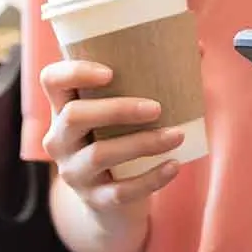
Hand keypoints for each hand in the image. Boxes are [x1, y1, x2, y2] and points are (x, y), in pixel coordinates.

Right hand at [40, 59, 184, 216]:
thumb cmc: (124, 138)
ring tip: (178, 135)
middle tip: (157, 107)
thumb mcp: (128, 111)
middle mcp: (61, 139)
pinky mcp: (95, 200)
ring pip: (99, 154)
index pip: (53, 80)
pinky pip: (120, 191)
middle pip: (74, 116)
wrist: (114, 202)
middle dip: (117, 109)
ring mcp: (75, 172)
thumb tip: (198, 49)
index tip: (110, 72)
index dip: (74, 71)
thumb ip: (155, 80)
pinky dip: (151, 178)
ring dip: (142, 142)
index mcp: (67, 108)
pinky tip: (174, 165)